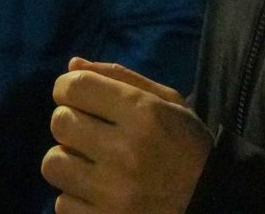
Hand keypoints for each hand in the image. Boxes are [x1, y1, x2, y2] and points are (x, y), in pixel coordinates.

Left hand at [43, 58, 213, 213]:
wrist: (211, 203)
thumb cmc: (188, 147)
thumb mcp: (169, 103)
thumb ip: (121, 78)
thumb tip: (72, 65)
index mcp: (144, 114)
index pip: (76, 86)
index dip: (67, 86)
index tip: (76, 97)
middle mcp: (126, 151)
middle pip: (60, 122)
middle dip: (69, 122)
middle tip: (87, 132)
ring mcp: (114, 193)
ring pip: (53, 164)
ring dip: (67, 161)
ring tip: (88, 164)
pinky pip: (62, 204)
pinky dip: (75, 197)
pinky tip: (96, 192)